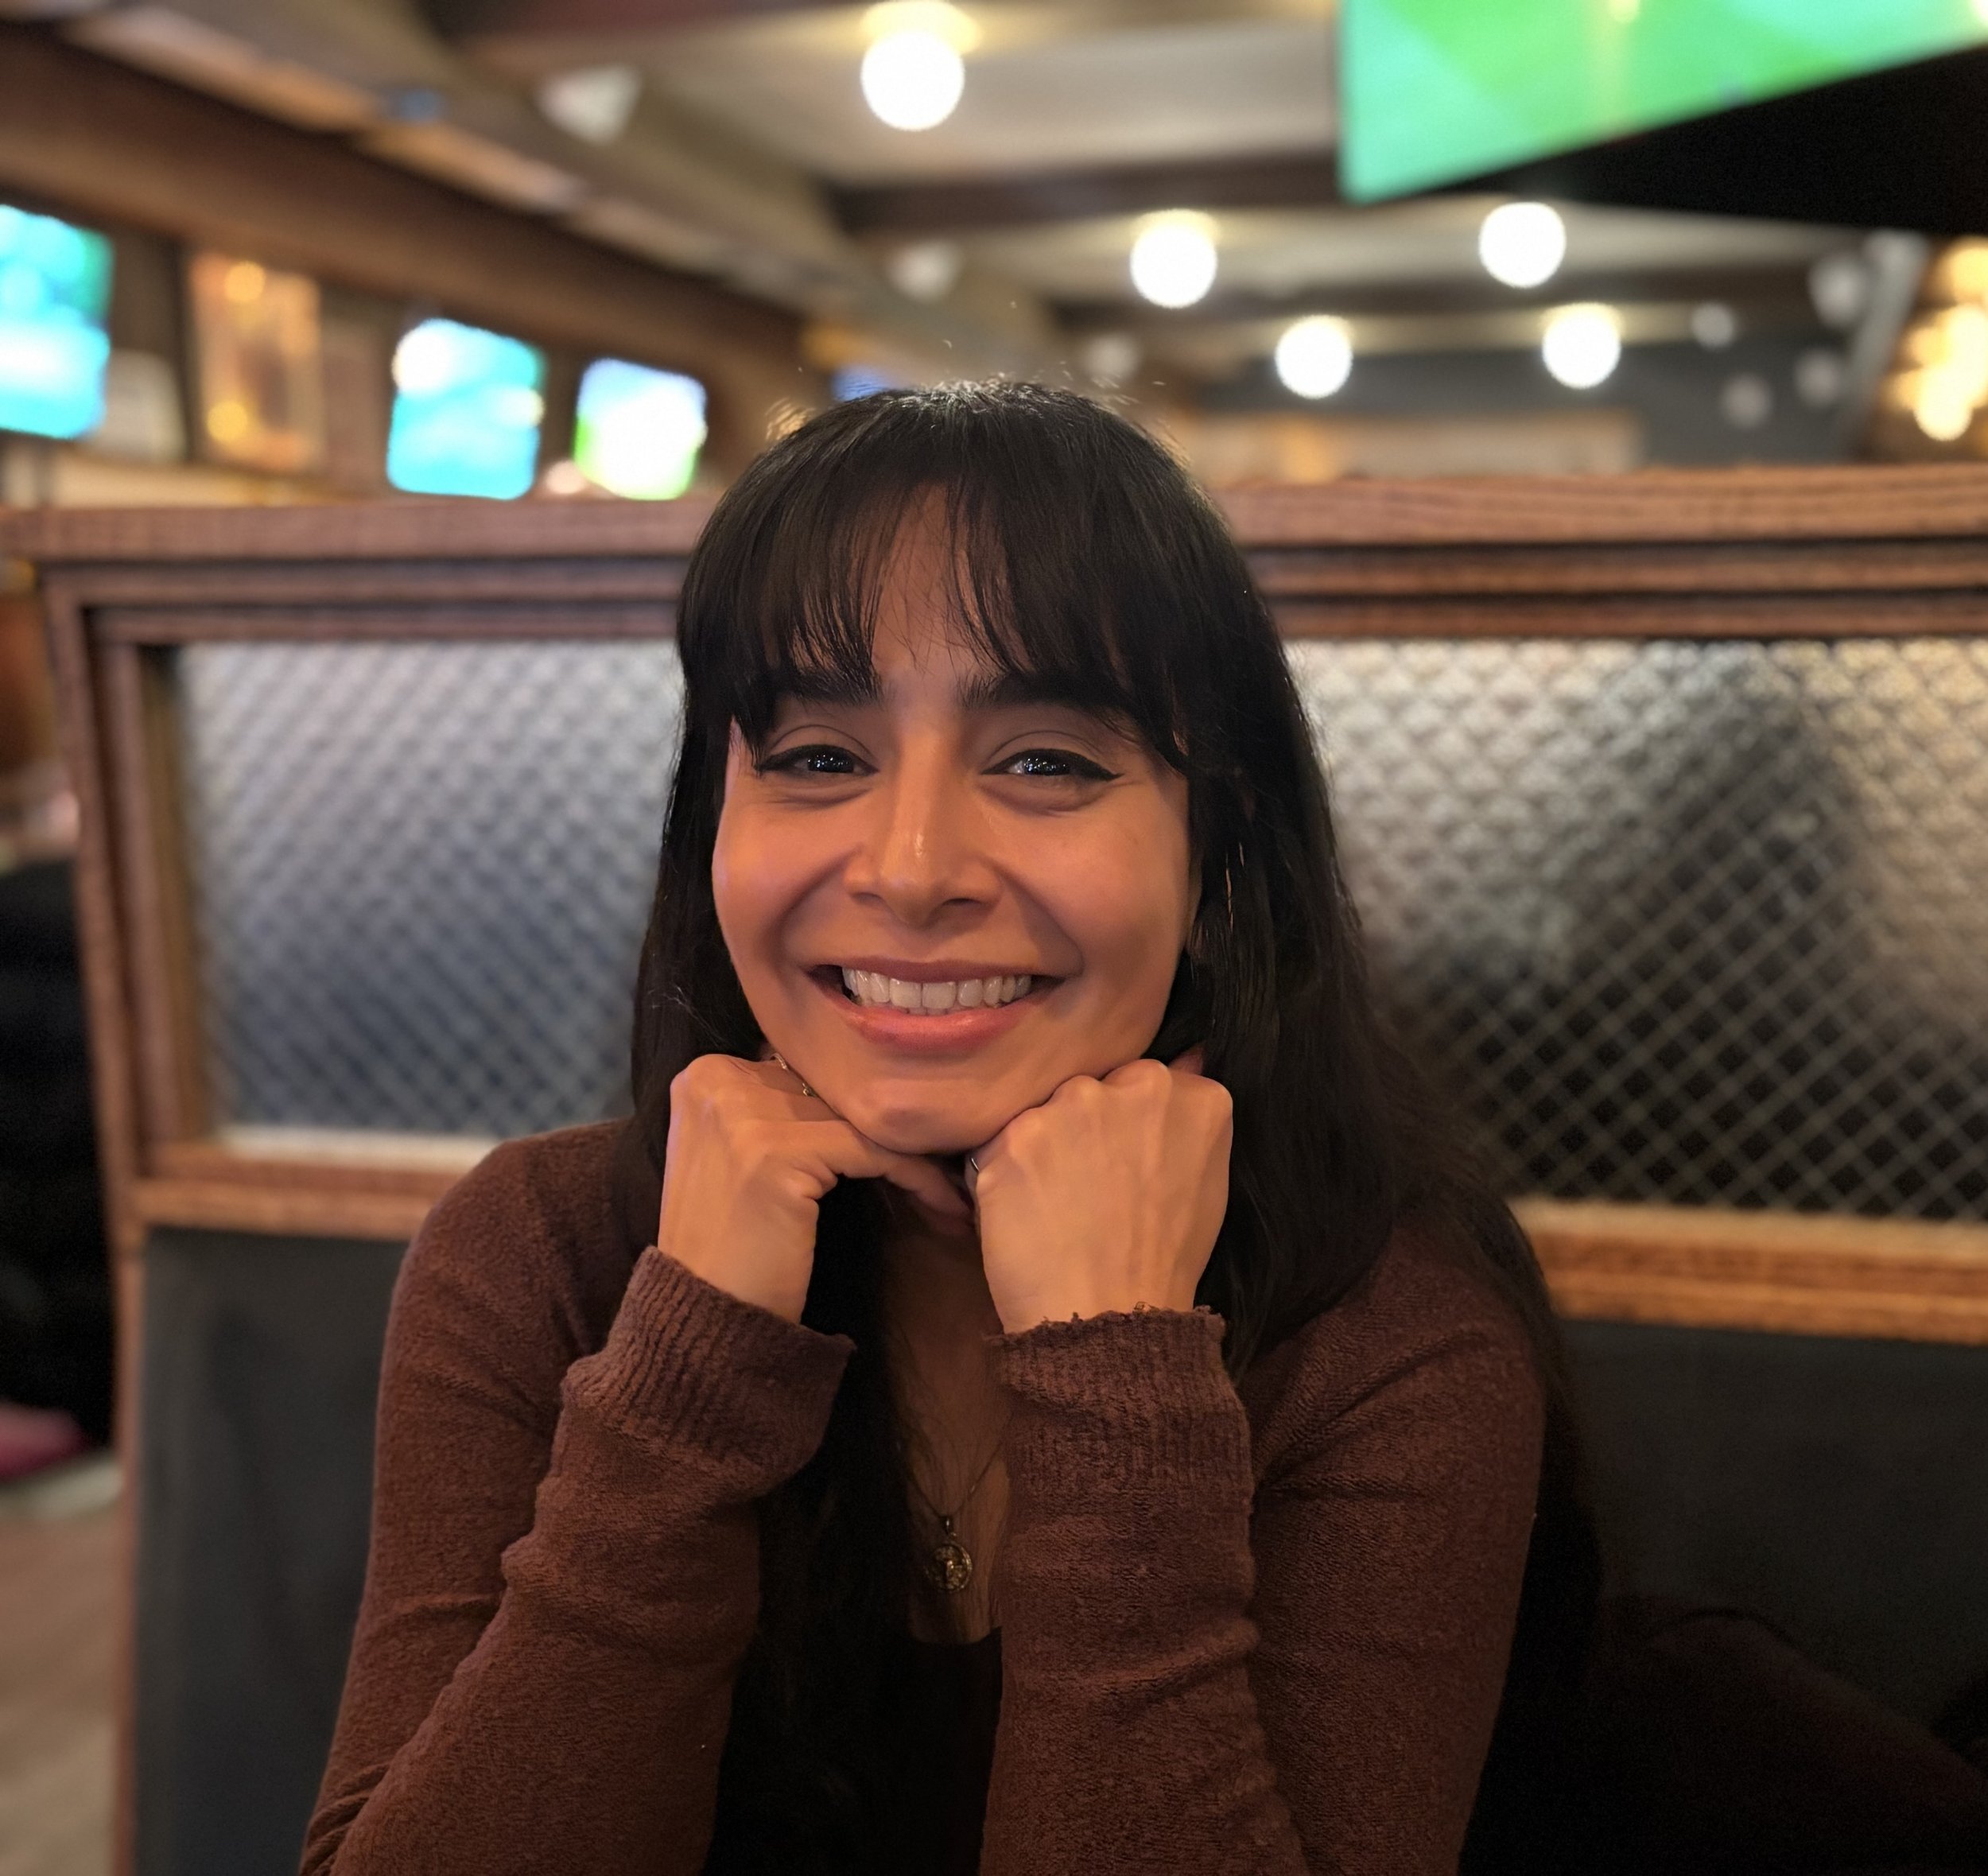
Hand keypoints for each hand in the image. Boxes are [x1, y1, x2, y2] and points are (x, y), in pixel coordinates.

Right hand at [657, 1054, 969, 1321]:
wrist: (707, 1318)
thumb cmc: (736, 1248)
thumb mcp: (745, 1159)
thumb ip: (784, 1111)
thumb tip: (867, 1085)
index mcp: (707, 1074)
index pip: (811, 1076)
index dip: (866, 1112)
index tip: (917, 1144)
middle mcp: (718, 1080)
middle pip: (838, 1094)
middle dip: (895, 1133)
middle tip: (952, 1164)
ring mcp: (741, 1112)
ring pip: (864, 1120)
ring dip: (920, 1157)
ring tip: (954, 1192)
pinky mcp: (776, 1151)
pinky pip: (875, 1151)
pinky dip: (918, 1178)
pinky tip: (945, 1206)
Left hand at [966, 1051, 1231, 1332]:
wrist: (1109, 1319)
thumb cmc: (1161, 1262)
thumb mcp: (1204, 1182)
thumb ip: (1185, 1118)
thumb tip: (1188, 1057)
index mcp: (1192, 1095)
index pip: (1140, 1083)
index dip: (1124, 1127)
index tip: (1125, 1166)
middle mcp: (1135, 1085)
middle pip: (1090, 1090)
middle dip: (1081, 1129)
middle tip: (1086, 1190)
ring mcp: (1071, 1107)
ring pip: (1041, 1113)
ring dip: (1040, 1149)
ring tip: (1055, 1207)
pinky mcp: (1015, 1136)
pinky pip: (998, 1145)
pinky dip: (1003, 1176)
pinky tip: (1025, 1215)